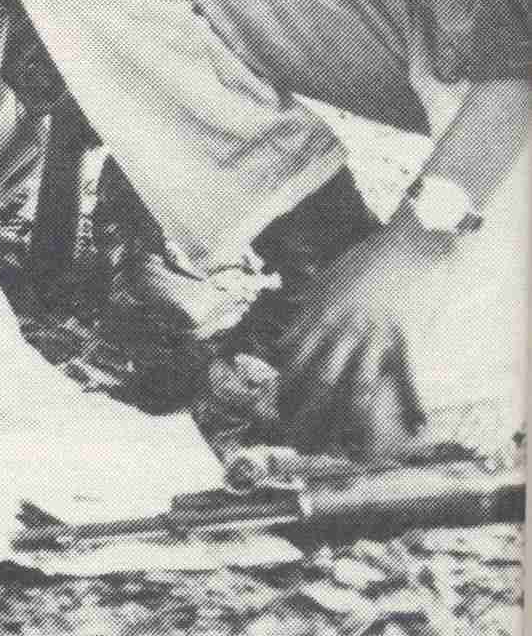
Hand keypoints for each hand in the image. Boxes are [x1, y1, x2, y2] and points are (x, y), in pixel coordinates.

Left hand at [276, 217, 454, 454]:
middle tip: (299, 443)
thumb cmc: (364, 261)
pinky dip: (415, 403)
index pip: (290, 360)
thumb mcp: (324, 284)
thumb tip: (285, 338)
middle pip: (318, 382)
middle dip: (306, 416)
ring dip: (352, 423)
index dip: (280, 387)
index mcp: (318, 317)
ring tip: (350, 451)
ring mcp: (374, 337)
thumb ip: (305, 313)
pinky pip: (409, 377)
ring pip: (358, 388)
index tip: (274, 411)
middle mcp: (341, 332)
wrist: (409, 241)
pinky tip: (419, 427)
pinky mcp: (406, 338)